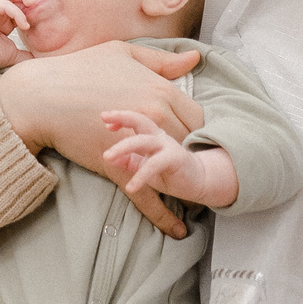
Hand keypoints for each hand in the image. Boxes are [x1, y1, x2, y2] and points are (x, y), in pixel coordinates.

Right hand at [0, 0, 41, 86]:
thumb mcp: (14, 53)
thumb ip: (26, 54)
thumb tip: (40, 61)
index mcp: (3, 17)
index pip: (19, 4)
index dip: (31, 8)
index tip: (44, 15)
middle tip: (39, 4)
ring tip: (33, 4)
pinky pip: (5, 4)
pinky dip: (17, 12)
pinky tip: (24, 24)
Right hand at [0, 42, 202, 235]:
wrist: (40, 97)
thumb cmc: (79, 69)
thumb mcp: (123, 53)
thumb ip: (162, 60)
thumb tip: (195, 58)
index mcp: (160, 90)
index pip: (197, 115)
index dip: (195, 126)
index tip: (188, 132)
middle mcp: (157, 117)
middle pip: (190, 142)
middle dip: (189, 150)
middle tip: (186, 158)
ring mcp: (140, 145)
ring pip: (173, 167)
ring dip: (179, 177)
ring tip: (186, 188)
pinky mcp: (120, 167)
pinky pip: (148, 195)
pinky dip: (164, 215)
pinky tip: (177, 230)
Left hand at [100, 108, 236, 210]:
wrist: (198, 181)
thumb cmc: (169, 172)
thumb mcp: (144, 166)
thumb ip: (129, 161)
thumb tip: (108, 158)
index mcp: (151, 135)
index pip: (135, 119)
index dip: (120, 116)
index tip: (103, 118)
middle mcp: (159, 136)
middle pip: (140, 121)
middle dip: (122, 117)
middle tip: (103, 117)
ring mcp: (168, 145)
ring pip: (143, 140)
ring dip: (123, 147)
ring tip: (106, 157)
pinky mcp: (175, 158)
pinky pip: (154, 164)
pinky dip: (141, 175)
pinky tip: (131, 187)